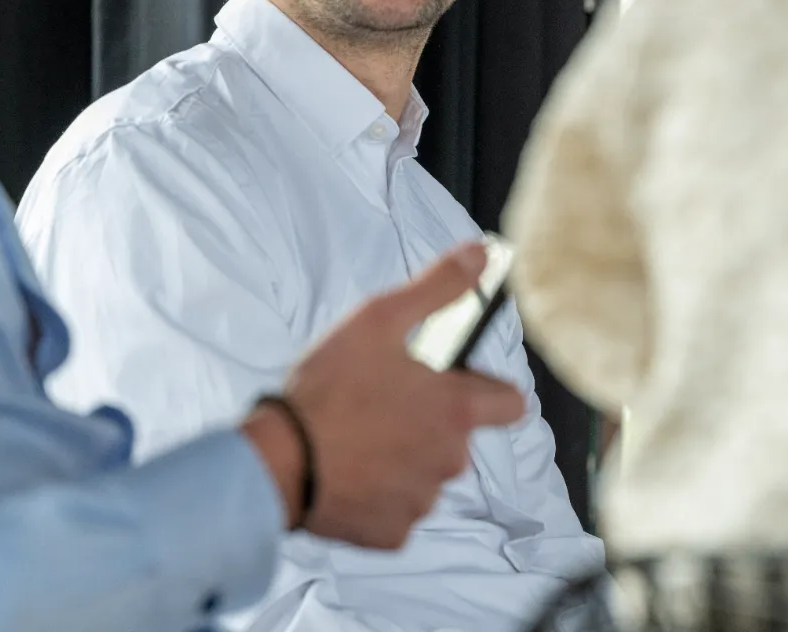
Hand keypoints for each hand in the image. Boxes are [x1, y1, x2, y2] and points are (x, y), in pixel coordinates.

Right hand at [242, 241, 525, 547]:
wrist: (275, 462)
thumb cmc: (327, 389)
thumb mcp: (379, 319)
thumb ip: (438, 288)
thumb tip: (482, 254)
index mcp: (456, 410)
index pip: (511, 404)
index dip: (485, 390)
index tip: (451, 383)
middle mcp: (450, 460)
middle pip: (459, 437)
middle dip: (431, 422)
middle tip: (383, 403)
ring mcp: (421, 501)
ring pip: (426, 474)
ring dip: (404, 457)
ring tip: (359, 435)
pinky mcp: (391, 533)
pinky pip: (396, 509)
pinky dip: (377, 494)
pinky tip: (347, 471)